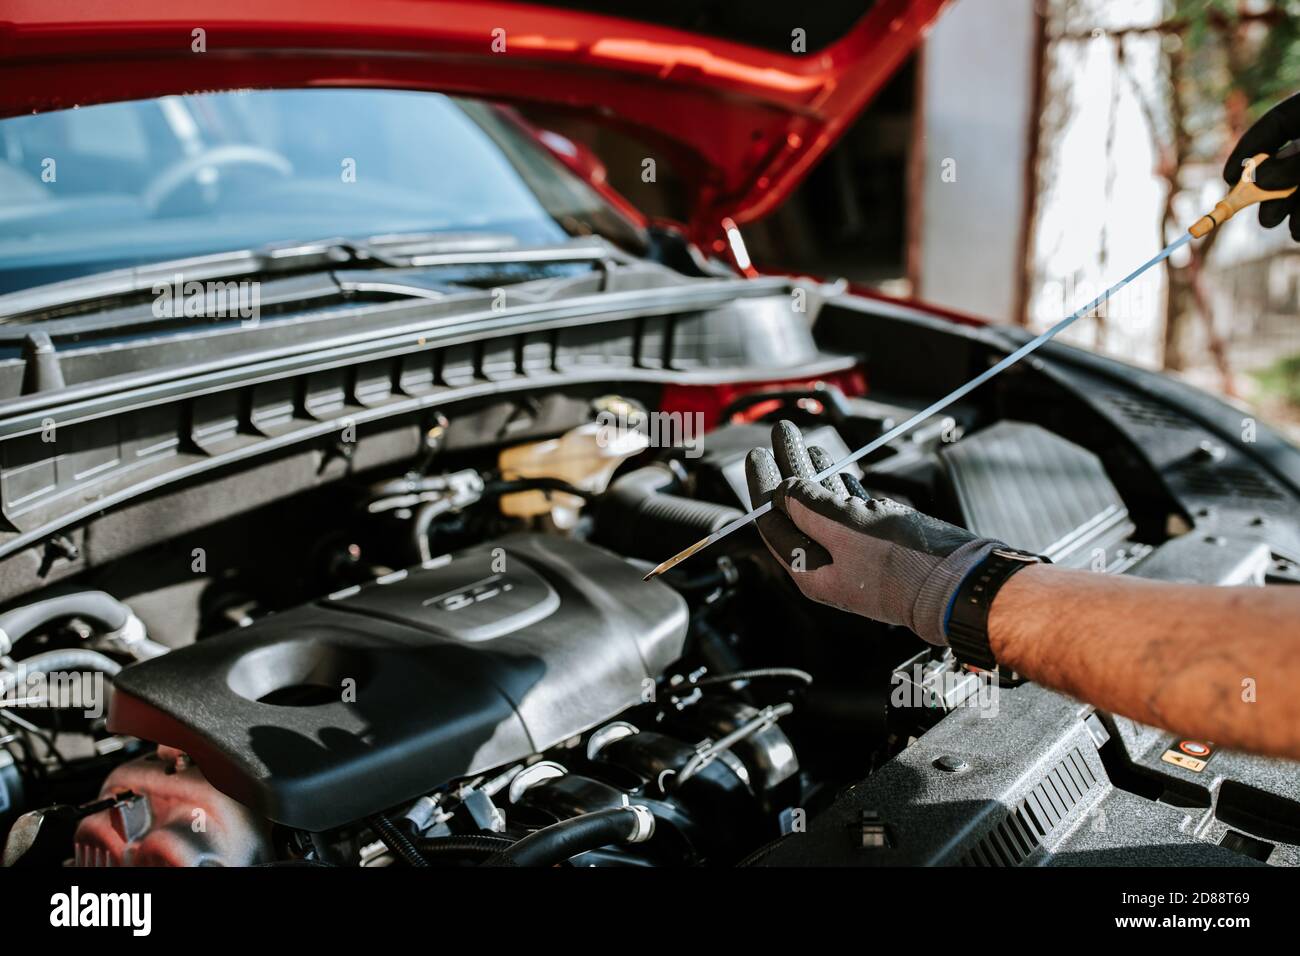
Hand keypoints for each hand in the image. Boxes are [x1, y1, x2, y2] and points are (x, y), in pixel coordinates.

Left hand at [744, 421, 1001, 644]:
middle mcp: (829, 563)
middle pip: (797, 508)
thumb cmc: (904, 564)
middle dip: (786, 467)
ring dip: (813, 471)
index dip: (764, 484)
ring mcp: (856, 552)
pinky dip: (842, 486)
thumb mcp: (846, 529)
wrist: (962, 584)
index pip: (774, 521)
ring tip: (801, 441)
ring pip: (825, 505)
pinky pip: (852, 509)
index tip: (757, 454)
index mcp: (810, 570)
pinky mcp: (883, 541)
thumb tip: (785, 489)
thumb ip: (810, 507)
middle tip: (778, 433)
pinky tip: (835, 468)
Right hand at [1224, 93, 1299, 239]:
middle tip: (1251, 205)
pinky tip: (1299, 231)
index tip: (1227, 178)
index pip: (1277, 123)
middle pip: (1285, 161)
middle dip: (1265, 189)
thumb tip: (1257, 178)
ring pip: (1297, 189)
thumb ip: (1295, 161)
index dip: (1248, 149)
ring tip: (1293, 229)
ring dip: (1285, 211)